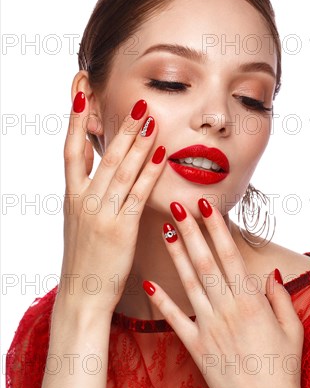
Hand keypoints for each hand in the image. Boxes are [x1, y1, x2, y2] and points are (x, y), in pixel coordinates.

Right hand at [56, 93, 165, 318]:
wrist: (82, 294)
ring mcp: (101, 214)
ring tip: (151, 118)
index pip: (71, 151)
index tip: (80, 93)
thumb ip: (87, 193)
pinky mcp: (120, 229)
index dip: (74, 120)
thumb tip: (95, 167)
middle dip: (121, 127)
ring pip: (121, 171)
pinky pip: (137, 194)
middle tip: (137, 103)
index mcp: (71, 198)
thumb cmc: (84, 259)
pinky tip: (160, 155)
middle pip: (104, 156)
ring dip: (138, 143)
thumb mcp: (78, 222)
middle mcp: (84, 201)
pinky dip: (149, 173)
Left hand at [142, 198, 304, 387]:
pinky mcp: (195, 347)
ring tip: (164, 232)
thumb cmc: (282, 368)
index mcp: (251, 301)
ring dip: (176, 256)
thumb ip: (279, 298)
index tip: (205, 206)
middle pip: (205, 262)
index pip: (230, 255)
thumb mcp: (292, 329)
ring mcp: (208, 327)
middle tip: (177, 206)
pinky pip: (174, 320)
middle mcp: (227, 309)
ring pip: (189, 283)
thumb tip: (268, 274)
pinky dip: (162, 302)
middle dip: (190, 231)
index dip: (216, 228)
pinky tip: (148, 284)